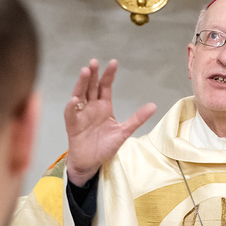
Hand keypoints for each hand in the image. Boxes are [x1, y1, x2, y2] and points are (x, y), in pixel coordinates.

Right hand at [65, 59, 155, 185]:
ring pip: (79, 95)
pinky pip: (71, 114)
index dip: (108, 75)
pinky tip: (75, 100)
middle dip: (93, 74)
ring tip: (85, 72)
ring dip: (81, 84)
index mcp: (103, 106)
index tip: (113, 63)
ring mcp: (81, 115)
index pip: (105, 86)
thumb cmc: (105, 146)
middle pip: (91, 87)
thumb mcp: (124, 131)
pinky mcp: (73, 125)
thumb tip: (154, 105)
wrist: (91, 162)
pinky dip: (72, 107)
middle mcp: (91, 107)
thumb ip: (137, 118)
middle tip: (94, 62)